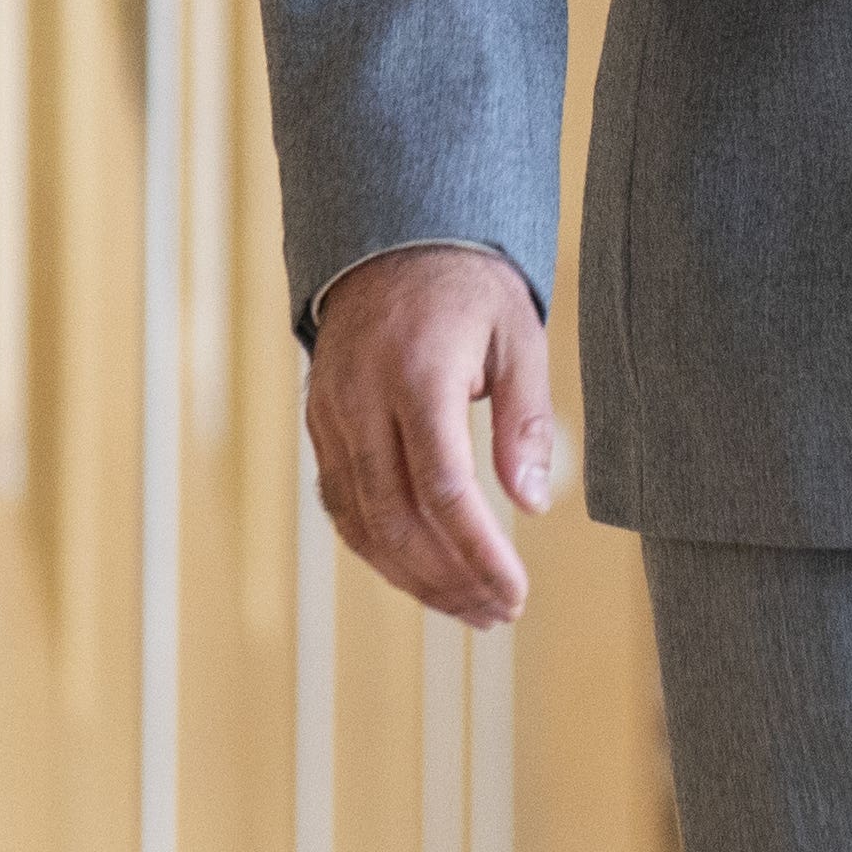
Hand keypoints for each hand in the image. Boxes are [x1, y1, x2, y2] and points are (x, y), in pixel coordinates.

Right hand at [306, 241, 554, 626]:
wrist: (392, 238)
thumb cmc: (469, 287)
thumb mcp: (518, 333)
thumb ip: (525, 419)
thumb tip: (533, 506)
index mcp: (417, 373)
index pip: (443, 488)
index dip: (478, 552)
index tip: (515, 593)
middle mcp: (362, 400)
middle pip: (397, 519)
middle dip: (448, 579)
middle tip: (498, 613)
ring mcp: (331, 415)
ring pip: (361, 523)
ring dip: (413, 578)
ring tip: (470, 609)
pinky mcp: (318, 424)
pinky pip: (341, 504)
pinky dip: (378, 548)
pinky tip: (421, 573)